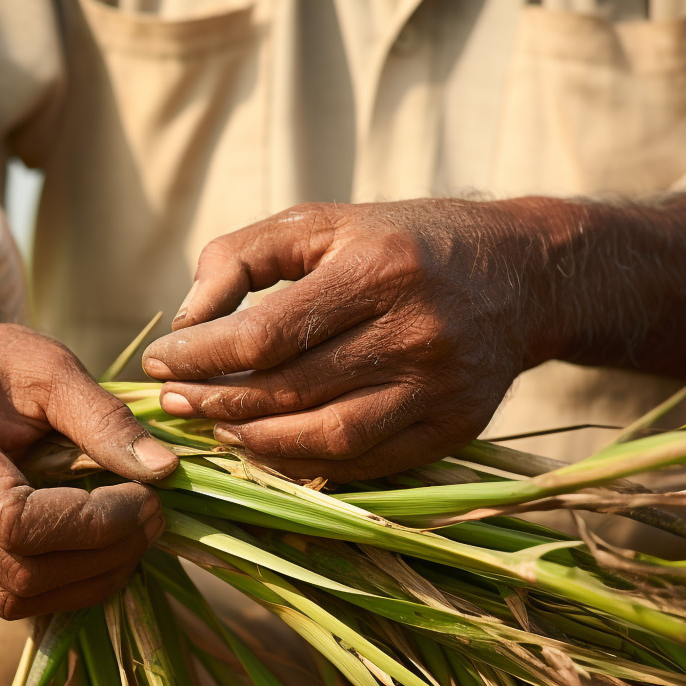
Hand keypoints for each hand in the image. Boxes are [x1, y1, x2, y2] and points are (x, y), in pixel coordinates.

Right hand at [0, 314, 178, 618]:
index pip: (18, 523)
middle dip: (103, 553)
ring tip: (136, 534)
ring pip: (18, 598)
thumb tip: (165, 470)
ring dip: (91, 577)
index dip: (92, 524)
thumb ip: (106, 418)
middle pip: (22, 572)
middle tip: (156, 516)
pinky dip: (68, 584)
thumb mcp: (53, 368)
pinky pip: (11, 597)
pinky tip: (104, 549)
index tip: (147, 496)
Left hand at [141, 194, 685, 482]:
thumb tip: (188, 317)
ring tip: (215, 426)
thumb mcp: (325, 221)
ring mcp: (441, 389)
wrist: (524, 275)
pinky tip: (268, 446)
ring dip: (256, 442)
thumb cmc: (404, 240)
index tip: (161, 358)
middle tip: (172, 401)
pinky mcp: (456, 428)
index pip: (267, 333)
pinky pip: (366, 464)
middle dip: (217, 401)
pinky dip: (306, 463)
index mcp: (378, 268)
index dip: (203, 356)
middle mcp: (415, 332)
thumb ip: (245, 255)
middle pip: (291, 391)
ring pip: (326, 439)